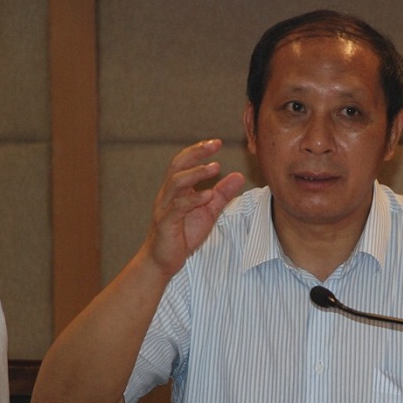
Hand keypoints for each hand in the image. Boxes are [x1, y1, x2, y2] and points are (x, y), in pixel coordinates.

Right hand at [145, 139, 244, 276]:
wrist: (164, 261)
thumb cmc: (183, 234)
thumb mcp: (208, 211)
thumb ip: (222, 194)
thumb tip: (239, 175)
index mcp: (177, 189)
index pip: (184, 162)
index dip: (199, 150)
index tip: (217, 142)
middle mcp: (168, 194)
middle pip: (178, 165)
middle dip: (196, 153)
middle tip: (215, 145)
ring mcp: (165, 207)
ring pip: (176, 183)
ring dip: (196, 174)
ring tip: (215, 167)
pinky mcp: (166, 223)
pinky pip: (178, 207)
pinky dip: (194, 200)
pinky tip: (208, 195)